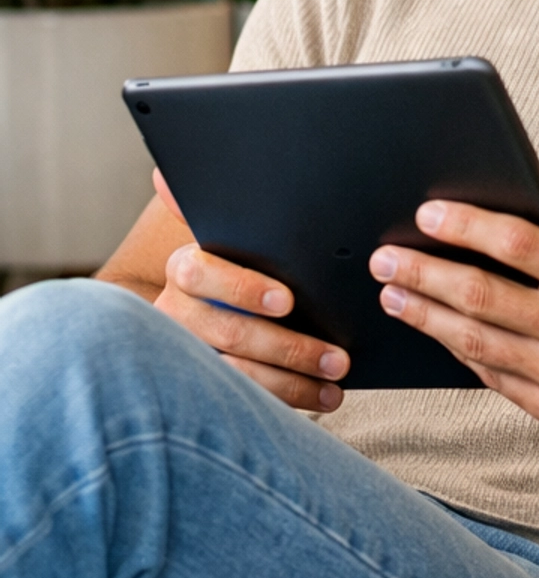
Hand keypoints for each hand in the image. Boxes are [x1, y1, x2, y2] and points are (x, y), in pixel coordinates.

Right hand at [150, 170, 350, 412]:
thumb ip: (210, 207)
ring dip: (293, 381)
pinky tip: (323, 399)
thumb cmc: (233, 262)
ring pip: (237, 372)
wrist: (203, 306)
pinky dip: (288, 400)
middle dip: (289, 347)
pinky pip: (243, 397)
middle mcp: (177, 312)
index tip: (288, 301)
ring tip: (336, 381)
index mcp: (185, 268)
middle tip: (336, 357)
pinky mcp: (203, 386)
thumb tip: (164, 176)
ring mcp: (188, 352)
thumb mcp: (227, 235)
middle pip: (230, 332)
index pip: (201, 274)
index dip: (244, 288)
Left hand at [368, 174, 538, 443]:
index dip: (467, 226)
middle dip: (424, 273)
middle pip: (481, 295)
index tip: (429, 213)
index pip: (518, 246)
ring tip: (393, 296)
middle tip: (386, 258)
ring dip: (427, 316)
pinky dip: (458, 354)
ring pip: (476, 341)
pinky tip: (435, 332)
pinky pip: (493, 378)